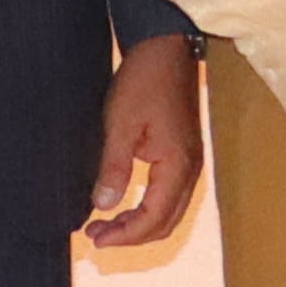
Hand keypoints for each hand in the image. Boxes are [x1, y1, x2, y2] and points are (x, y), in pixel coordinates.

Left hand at [87, 36, 206, 248]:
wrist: (165, 49)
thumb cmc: (145, 80)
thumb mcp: (121, 123)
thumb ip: (114, 167)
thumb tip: (104, 206)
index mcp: (178, 164)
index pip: (154, 219)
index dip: (124, 235)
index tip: (94, 238)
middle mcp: (190, 169)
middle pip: (165, 223)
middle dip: (131, 236)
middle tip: (95, 235)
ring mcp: (189, 163)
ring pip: (168, 212)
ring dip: (138, 223)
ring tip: (105, 223)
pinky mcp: (183, 154)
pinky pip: (168, 196)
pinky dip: (146, 208)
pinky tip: (123, 203)